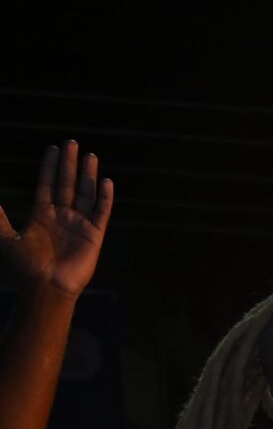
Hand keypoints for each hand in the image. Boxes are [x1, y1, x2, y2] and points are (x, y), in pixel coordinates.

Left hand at [0, 141, 113, 296]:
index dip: (49, 167)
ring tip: (90, 156)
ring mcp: (79, 225)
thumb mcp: (6, 237)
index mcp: (42, 215)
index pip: (47, 184)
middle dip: (69, 163)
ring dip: (87, 175)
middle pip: (67, 184)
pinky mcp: (94, 235)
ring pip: (85, 194)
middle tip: (71, 143)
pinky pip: (102, 213)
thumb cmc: (26, 265)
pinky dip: (105, 198)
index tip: (52, 149)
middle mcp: (62, 216)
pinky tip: (106, 182)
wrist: (46, 286)